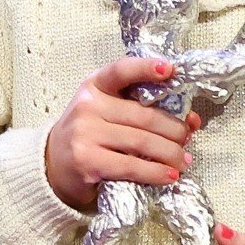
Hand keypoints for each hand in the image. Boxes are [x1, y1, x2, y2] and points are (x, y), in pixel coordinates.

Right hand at [45, 56, 200, 208]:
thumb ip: (143, 110)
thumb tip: (191, 120)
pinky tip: (170, 176)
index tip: (169, 70)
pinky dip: (155, 172)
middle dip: (174, 128)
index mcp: (95, 86)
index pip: (121, 71)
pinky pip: (131, 166)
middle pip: (143, 115)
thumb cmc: (89, 134)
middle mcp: (88, 106)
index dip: (145, 68)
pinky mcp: (87, 161)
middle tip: (188, 137)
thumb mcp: (108, 111)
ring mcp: (85, 134)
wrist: (52, 166)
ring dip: (170, 153)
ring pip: (141, 141)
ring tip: (184, 160)